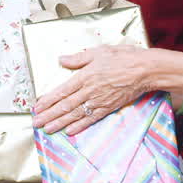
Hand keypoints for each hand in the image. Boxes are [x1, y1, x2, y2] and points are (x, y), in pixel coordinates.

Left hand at [31, 45, 155, 135]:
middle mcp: (89, 91)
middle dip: (49, 115)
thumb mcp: (98, 52)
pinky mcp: (109, 108)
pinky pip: (91, 119)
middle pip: (65, 106)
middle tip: (37, 123)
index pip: (61, 91)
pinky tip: (70, 131)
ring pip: (76, 114)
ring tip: (48, 129)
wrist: (145, 70)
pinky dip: (80, 126)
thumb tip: (61, 60)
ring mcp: (99, 101)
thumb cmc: (123, 58)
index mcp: (85, 76)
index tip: (37, 107)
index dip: (48, 101)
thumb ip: (78, 58)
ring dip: (60, 123)